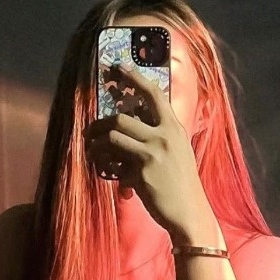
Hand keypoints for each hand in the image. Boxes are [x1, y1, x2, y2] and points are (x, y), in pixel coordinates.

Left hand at [84, 63, 210, 237]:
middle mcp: (163, 137)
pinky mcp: (141, 175)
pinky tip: (109, 174)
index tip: (117, 67)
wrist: (189, 211)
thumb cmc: (182, 182)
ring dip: (95, 144)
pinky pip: (114, 166)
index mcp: (173, 127)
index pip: (152, 94)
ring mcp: (151, 155)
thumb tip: (133, 124)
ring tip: (92, 150)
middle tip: (90, 130)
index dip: (133, 77)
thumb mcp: (178, 150)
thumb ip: (160, 134)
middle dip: (99, 124)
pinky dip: (107, 169)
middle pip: (120, 118)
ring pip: (111, 138)